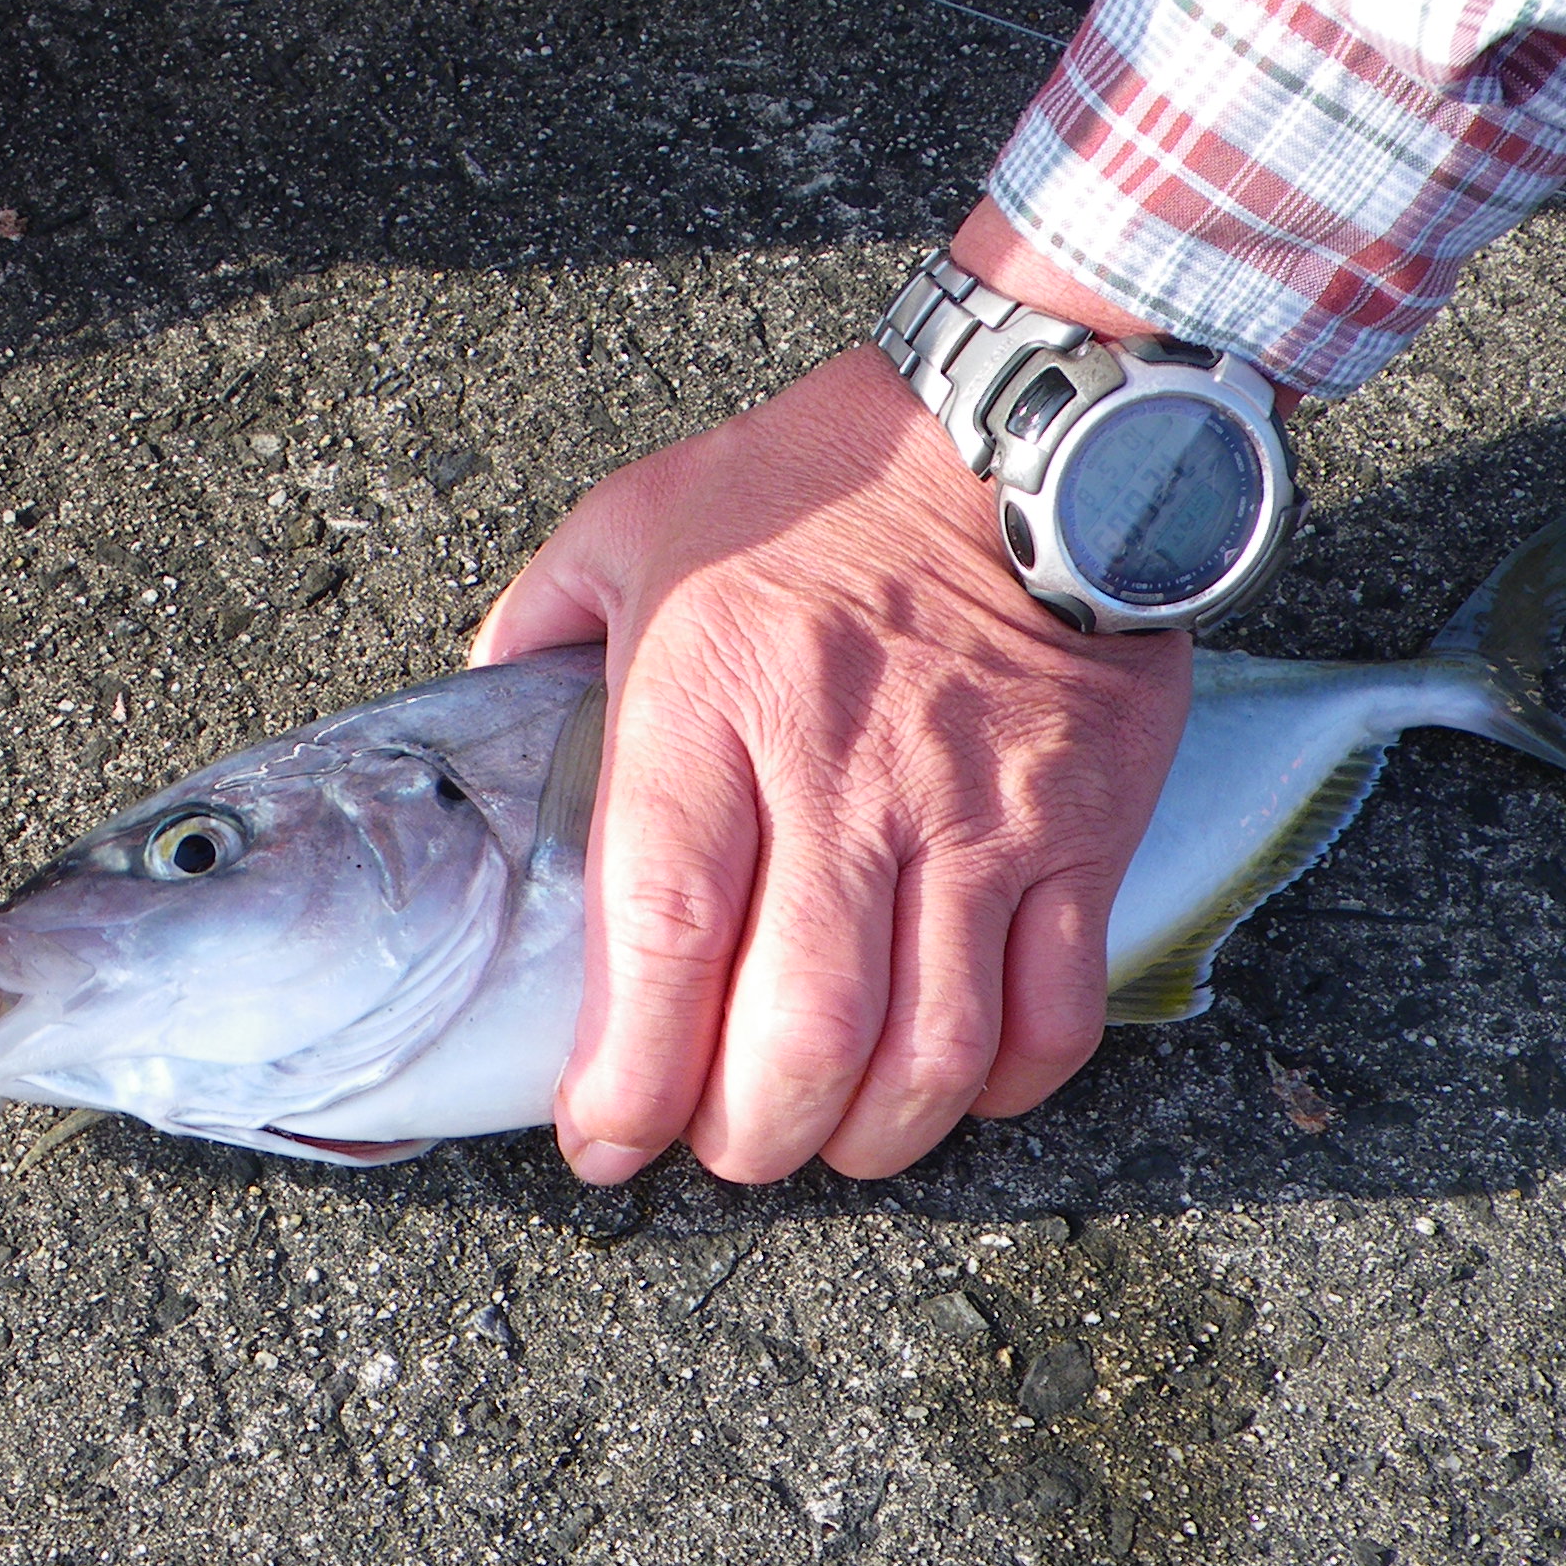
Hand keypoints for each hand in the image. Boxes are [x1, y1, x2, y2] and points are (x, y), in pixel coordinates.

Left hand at [475, 206, 1212, 1183]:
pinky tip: (960, 1086)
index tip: (602, 1136)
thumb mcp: (637, 523)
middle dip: (752, 1136)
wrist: (1026, 419)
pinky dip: (1004, 1085)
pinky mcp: (1081, 828)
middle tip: (727, 1146)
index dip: (630, 1073)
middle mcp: (845, 777)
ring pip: (934, 1049)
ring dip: (875, 1135)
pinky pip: (1053, 1010)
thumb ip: (541, 629)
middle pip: (802, 1031)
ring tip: (835, 1139)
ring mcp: (975, 814)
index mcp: (711, 706)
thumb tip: (484, 721)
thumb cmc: (817, 482)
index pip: (662, 932)